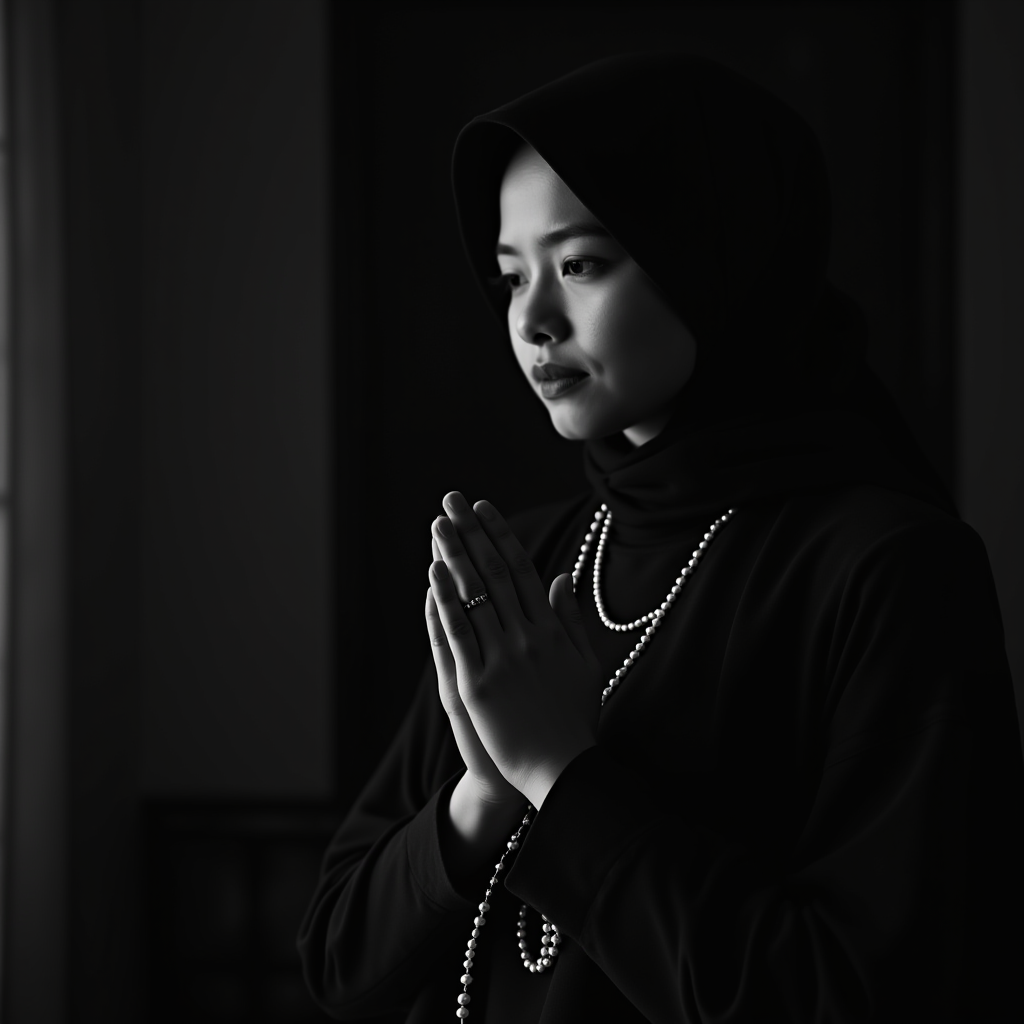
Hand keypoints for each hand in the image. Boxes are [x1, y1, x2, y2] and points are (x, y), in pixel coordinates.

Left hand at [424, 491, 601, 808]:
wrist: (561, 771)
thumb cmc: (575, 720)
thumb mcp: (586, 664)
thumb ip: (572, 619)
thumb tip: (562, 576)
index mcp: (552, 631)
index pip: (522, 570)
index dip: (501, 536)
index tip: (484, 509)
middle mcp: (527, 638)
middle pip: (494, 573)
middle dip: (471, 533)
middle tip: (452, 500)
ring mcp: (500, 660)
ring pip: (474, 596)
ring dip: (453, 555)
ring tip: (437, 524)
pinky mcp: (476, 686)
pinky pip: (458, 634)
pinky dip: (444, 601)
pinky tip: (433, 573)